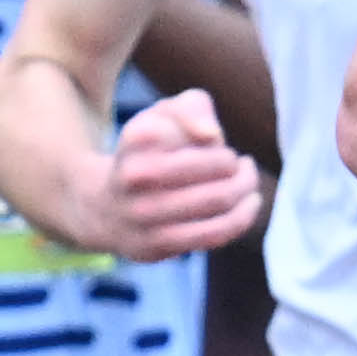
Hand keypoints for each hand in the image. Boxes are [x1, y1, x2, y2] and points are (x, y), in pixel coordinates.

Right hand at [102, 89, 268, 257]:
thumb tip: (211, 136)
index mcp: (137, 137)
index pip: (196, 133)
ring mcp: (142, 214)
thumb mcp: (163, 117)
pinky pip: (213, 234)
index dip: (217, 142)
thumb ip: (191, 109)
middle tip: (242, 165)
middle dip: (239, 167)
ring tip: (248, 181)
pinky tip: (250, 203)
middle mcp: (134, 175)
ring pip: (219, 200)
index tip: (216, 144)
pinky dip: (242, 217)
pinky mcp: (155, 246)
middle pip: (219, 166)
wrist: (106, 209)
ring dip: (246, 188)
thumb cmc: (149, 155)